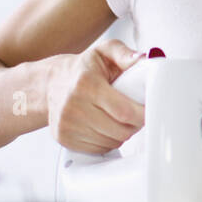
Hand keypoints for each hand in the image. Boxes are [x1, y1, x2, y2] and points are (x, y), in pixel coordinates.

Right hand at [46, 39, 146, 153]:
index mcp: (86, 84)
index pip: (124, 111)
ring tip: (118, 118)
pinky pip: (98, 149)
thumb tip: (145, 59)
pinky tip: (104, 126)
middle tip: (135, 114)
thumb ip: (125, 54)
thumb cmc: (83, 69)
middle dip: (134, 125)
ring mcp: (66, 124)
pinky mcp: (63, 138)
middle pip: (120, 130)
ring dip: (121, 133)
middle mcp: (73, 106)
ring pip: (111, 142)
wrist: (51, 83)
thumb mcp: (105, 52)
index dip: (142, 115)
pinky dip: (107, 141)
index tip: (149, 111)